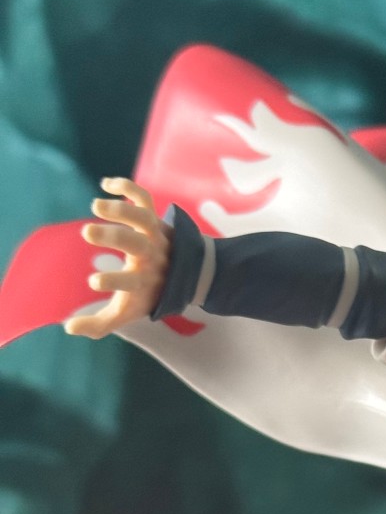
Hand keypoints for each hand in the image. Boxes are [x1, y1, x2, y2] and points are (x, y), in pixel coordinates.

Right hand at [64, 176, 170, 337]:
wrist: (189, 275)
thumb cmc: (148, 294)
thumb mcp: (127, 313)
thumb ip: (98, 324)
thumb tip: (67, 328)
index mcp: (144, 281)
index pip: (130, 282)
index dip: (114, 281)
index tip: (93, 281)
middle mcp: (151, 257)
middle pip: (137, 245)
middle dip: (114, 238)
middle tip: (87, 232)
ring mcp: (155, 235)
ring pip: (143, 219)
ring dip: (122, 210)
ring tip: (96, 206)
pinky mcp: (154, 218)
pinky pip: (144, 198)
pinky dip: (128, 187)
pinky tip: (106, 184)